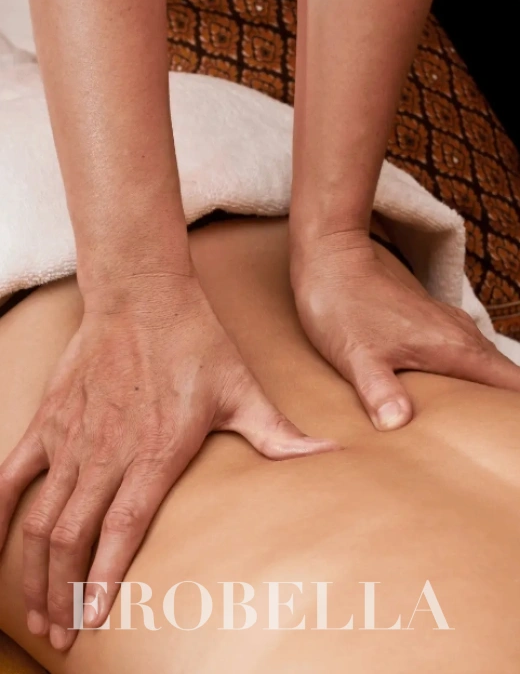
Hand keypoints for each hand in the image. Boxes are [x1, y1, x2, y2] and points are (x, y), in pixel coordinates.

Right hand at [0, 274, 334, 649]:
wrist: (143, 294)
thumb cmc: (195, 342)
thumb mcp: (243, 390)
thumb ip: (280, 435)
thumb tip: (333, 456)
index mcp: (156, 452)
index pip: (122, 530)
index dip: (104, 580)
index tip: (93, 620)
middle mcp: (107, 452)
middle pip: (72, 537)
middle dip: (62, 594)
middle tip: (61, 633)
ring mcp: (72, 436)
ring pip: (40, 517)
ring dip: (33, 570)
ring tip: (35, 610)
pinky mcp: (50, 419)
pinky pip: (12, 474)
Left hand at [290, 229, 519, 430]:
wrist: (332, 263)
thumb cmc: (343, 308)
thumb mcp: (356, 355)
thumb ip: (379, 390)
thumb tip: (397, 424)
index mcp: (454, 347)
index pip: (511, 384)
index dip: (513, 414)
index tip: (505, 438)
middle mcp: (461, 335)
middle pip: (503, 379)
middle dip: (502, 411)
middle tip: (486, 443)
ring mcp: (448, 327)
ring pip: (484, 368)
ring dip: (483, 397)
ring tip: (469, 432)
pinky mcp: (432, 325)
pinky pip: (463, 357)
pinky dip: (464, 381)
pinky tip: (443, 402)